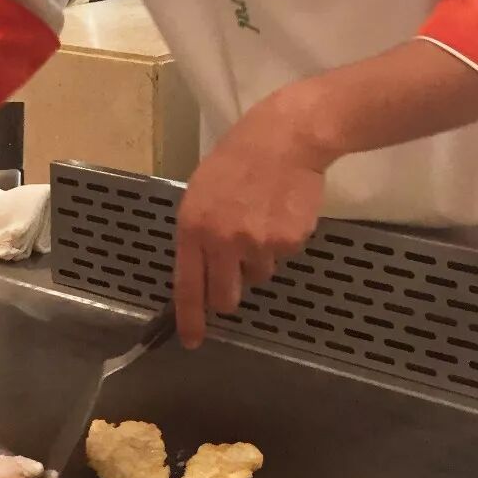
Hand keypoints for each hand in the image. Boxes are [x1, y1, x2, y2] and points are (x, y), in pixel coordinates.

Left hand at [174, 89, 328, 348]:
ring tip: (263, 215)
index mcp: (194, 226)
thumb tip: (204, 265)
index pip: (188, 285)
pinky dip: (283, 239)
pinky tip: (283, 210)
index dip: (191, 318)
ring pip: (259, 273)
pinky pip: (284, 255)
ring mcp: (258, 244)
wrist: (287, 137)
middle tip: (238, 268)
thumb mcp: (203, 189)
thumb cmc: (240, 155)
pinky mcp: (289, 242)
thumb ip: (199, 229)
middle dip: (230, 292)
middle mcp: (223, 241)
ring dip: (259, 256)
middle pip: (226, 296)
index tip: (193, 340)